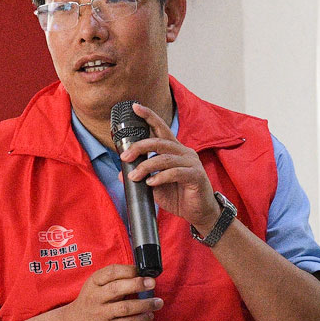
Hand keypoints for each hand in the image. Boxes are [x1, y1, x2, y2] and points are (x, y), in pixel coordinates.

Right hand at [57, 263, 161, 320]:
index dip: (128, 270)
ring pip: (125, 308)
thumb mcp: (96, 286)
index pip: (111, 272)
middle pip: (117, 289)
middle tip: (152, 284)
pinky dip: (141, 320)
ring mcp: (100, 314)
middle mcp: (95, 298)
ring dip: (145, 305)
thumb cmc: (93, 301)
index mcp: (94, 283)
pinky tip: (149, 316)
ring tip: (158, 302)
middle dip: (137, 284)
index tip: (141, 271)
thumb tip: (142, 274)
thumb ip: (115, 279)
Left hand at [122, 103, 221, 235]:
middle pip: (159, 142)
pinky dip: (160, 177)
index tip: (135, 107)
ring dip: (146, 166)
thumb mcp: (154, 186)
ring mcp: (191, 162)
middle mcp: (184, 152)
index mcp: (175, 150)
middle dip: (140, 147)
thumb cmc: (178, 196)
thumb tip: (121, 172)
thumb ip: (142, 176)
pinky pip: (175, 172)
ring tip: (134, 176)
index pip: (161, 129)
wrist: (198, 213)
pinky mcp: (196, 175)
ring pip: (165, 158)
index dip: (149, 116)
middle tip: (125, 157)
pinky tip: (151, 183)